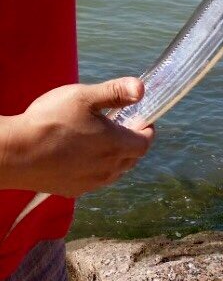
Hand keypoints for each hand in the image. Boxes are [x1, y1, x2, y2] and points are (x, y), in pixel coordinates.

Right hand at [1, 77, 152, 196]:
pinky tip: (85, 155)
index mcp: (115, 145)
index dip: (148, 131)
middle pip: (132, 158)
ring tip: (105, 140)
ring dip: (118, 157)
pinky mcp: (73, 190)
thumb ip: (116, 92)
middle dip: (134, 142)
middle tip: (126, 126)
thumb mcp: (84, 97)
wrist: (16, 153)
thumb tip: (142, 89)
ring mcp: (90, 183)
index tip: (144, 120)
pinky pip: (96, 180)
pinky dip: (99, 168)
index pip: (145, 143)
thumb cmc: (50, 121)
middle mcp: (107, 169)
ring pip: (115, 171)